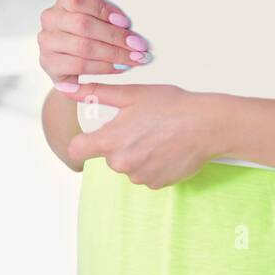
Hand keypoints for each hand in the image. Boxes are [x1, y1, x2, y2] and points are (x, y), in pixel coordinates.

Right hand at [37, 0, 150, 87]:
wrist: (70, 62)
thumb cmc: (87, 35)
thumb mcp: (94, 18)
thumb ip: (106, 15)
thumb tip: (131, 23)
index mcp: (62, 0)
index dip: (104, 10)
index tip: (126, 23)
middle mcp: (50, 19)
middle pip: (84, 25)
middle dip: (115, 36)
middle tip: (139, 46)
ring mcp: (47, 42)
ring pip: (83, 47)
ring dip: (114, 54)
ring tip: (134, 58)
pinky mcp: (49, 63)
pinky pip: (79, 66)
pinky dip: (103, 68)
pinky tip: (118, 68)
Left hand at [54, 81, 221, 188]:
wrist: (206, 125)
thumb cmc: (171, 106)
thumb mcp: (132, 94)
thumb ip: (97, 93)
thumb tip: (68, 89)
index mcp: (110, 141)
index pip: (76, 150)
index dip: (82, 141)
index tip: (92, 135)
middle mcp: (121, 164)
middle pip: (107, 156)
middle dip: (119, 143)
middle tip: (141, 126)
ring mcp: (139, 177)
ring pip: (128, 165)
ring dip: (137, 154)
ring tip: (157, 136)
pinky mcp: (157, 184)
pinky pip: (146, 174)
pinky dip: (152, 163)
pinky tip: (166, 148)